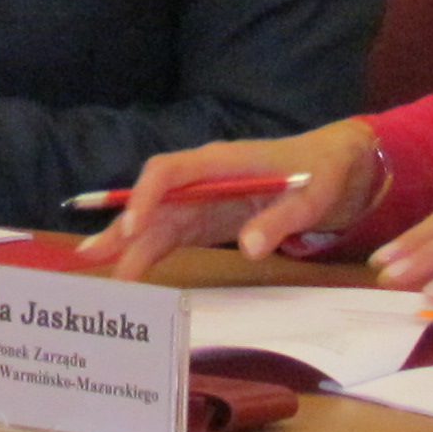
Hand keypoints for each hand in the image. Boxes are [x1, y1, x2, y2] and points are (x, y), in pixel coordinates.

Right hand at [78, 121, 382, 279]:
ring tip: (100, 269)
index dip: (146, 197)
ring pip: (158, 220)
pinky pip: (174, 234)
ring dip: (129, 242)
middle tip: (92, 257)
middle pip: (153, 200)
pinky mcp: (211, 218)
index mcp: (223, 161)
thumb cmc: (326, 172)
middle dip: (123, 226)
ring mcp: (205, 199)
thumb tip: (250, 247)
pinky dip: (151, 250)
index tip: (135, 228)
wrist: (340, 167)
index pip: (170, 171)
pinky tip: (131, 270)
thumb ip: (281, 219)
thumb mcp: (315, 196)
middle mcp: (205, 178)